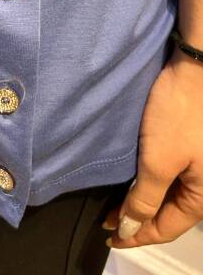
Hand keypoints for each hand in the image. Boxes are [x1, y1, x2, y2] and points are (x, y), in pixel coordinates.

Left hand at [102, 46, 202, 248]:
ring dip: (142, 199)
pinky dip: (149, 180)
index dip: (137, 235)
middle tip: (108, 218)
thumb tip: (130, 227)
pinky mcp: (188, 144)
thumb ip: (144, 199)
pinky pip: (169, 173)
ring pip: (167, 192)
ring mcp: (197, 163)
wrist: (193, 66)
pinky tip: (132, 178)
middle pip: (168, 212)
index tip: (110, 235)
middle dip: (139, 218)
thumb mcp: (158, 161)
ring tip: (115, 201)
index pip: (166, 228)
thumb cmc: (178, 114)